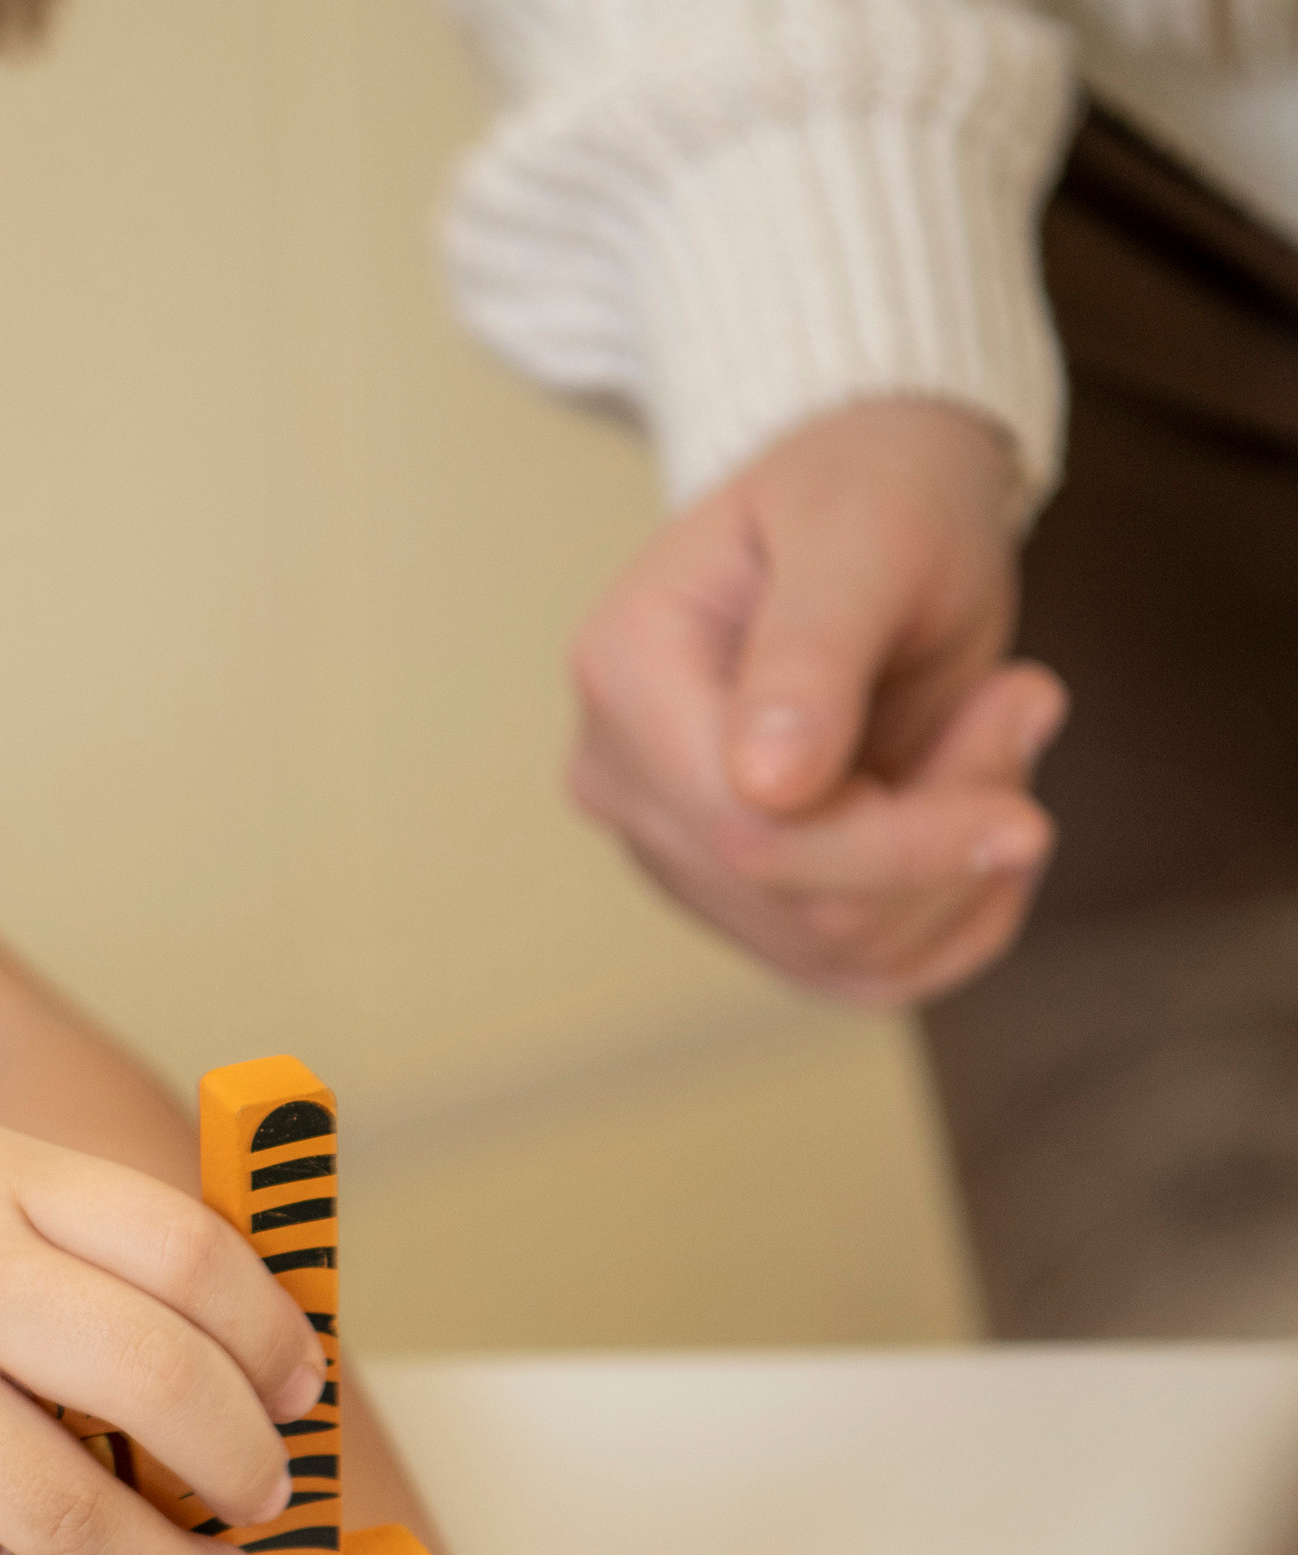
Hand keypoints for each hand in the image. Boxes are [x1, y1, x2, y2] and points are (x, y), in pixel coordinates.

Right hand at [569, 398, 1068, 1006]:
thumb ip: (813, 649)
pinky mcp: (733, 899)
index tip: (1024, 814)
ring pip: (834, 950)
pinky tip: (984, 832)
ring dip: (959, 868)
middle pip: (795, 903)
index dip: (896, 846)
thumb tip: (768, 784)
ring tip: (996, 729)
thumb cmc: (871, 489)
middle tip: (1022, 704)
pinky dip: (951, 922)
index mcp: (626, 676)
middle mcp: (621, 780)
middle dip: (943, 837)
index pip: (747, 832)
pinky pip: (854, 973)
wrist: (872, 512)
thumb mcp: (864, 529)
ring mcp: (668, 849)